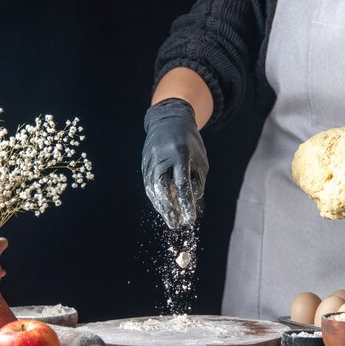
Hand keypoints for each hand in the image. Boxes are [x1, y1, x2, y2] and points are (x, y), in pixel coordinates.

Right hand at [141, 98, 207, 228]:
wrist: (168, 121)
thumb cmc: (190, 142)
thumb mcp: (200, 159)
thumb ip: (197, 181)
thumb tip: (191, 202)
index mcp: (180, 154)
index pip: (182, 184)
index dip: (186, 203)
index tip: (190, 218)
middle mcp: (162, 157)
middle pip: (162, 188)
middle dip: (169, 209)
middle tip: (176, 224)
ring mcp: (150, 160)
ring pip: (153, 188)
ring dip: (161, 206)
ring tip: (170, 219)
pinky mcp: (144, 163)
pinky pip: (149, 184)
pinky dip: (155, 198)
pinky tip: (162, 208)